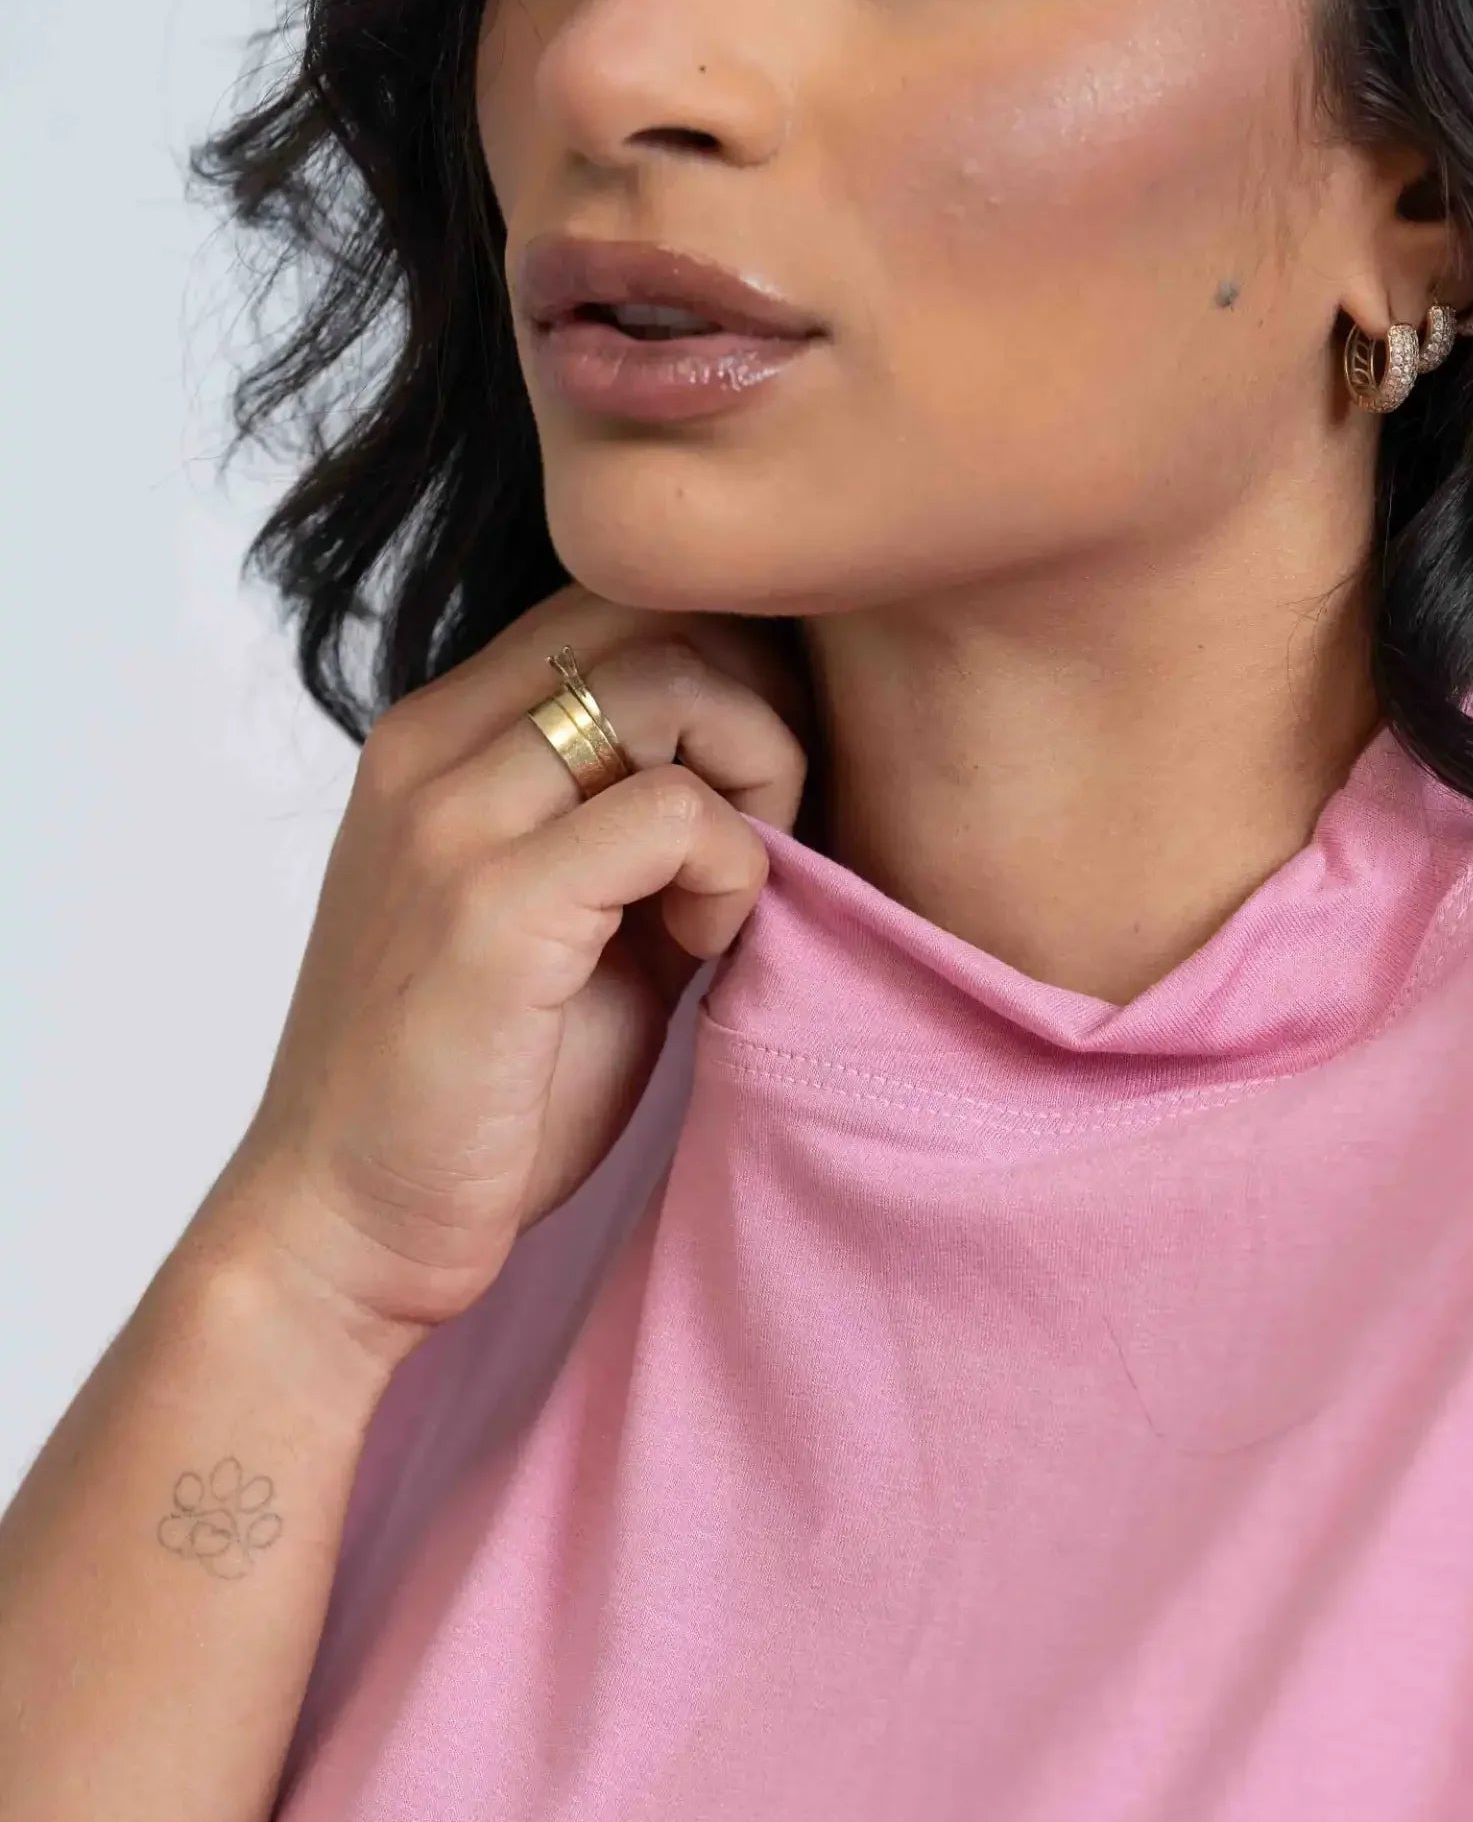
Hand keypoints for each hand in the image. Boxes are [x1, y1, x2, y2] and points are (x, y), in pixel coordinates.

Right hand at [192, 582, 812, 1357]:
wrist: (350, 1225)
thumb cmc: (475, 1092)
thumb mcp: (569, 920)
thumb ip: (636, 828)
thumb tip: (773, 761)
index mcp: (438, 736)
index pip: (616, 596)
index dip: (728, 668)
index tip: (755, 795)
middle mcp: (430, 747)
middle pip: (657, 612)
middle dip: (761, 709)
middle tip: (771, 837)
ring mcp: (454, 819)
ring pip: (672, 686)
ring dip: (754, 782)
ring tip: (726, 901)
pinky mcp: (491, 907)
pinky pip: (673, 813)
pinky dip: (730, 873)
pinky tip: (703, 954)